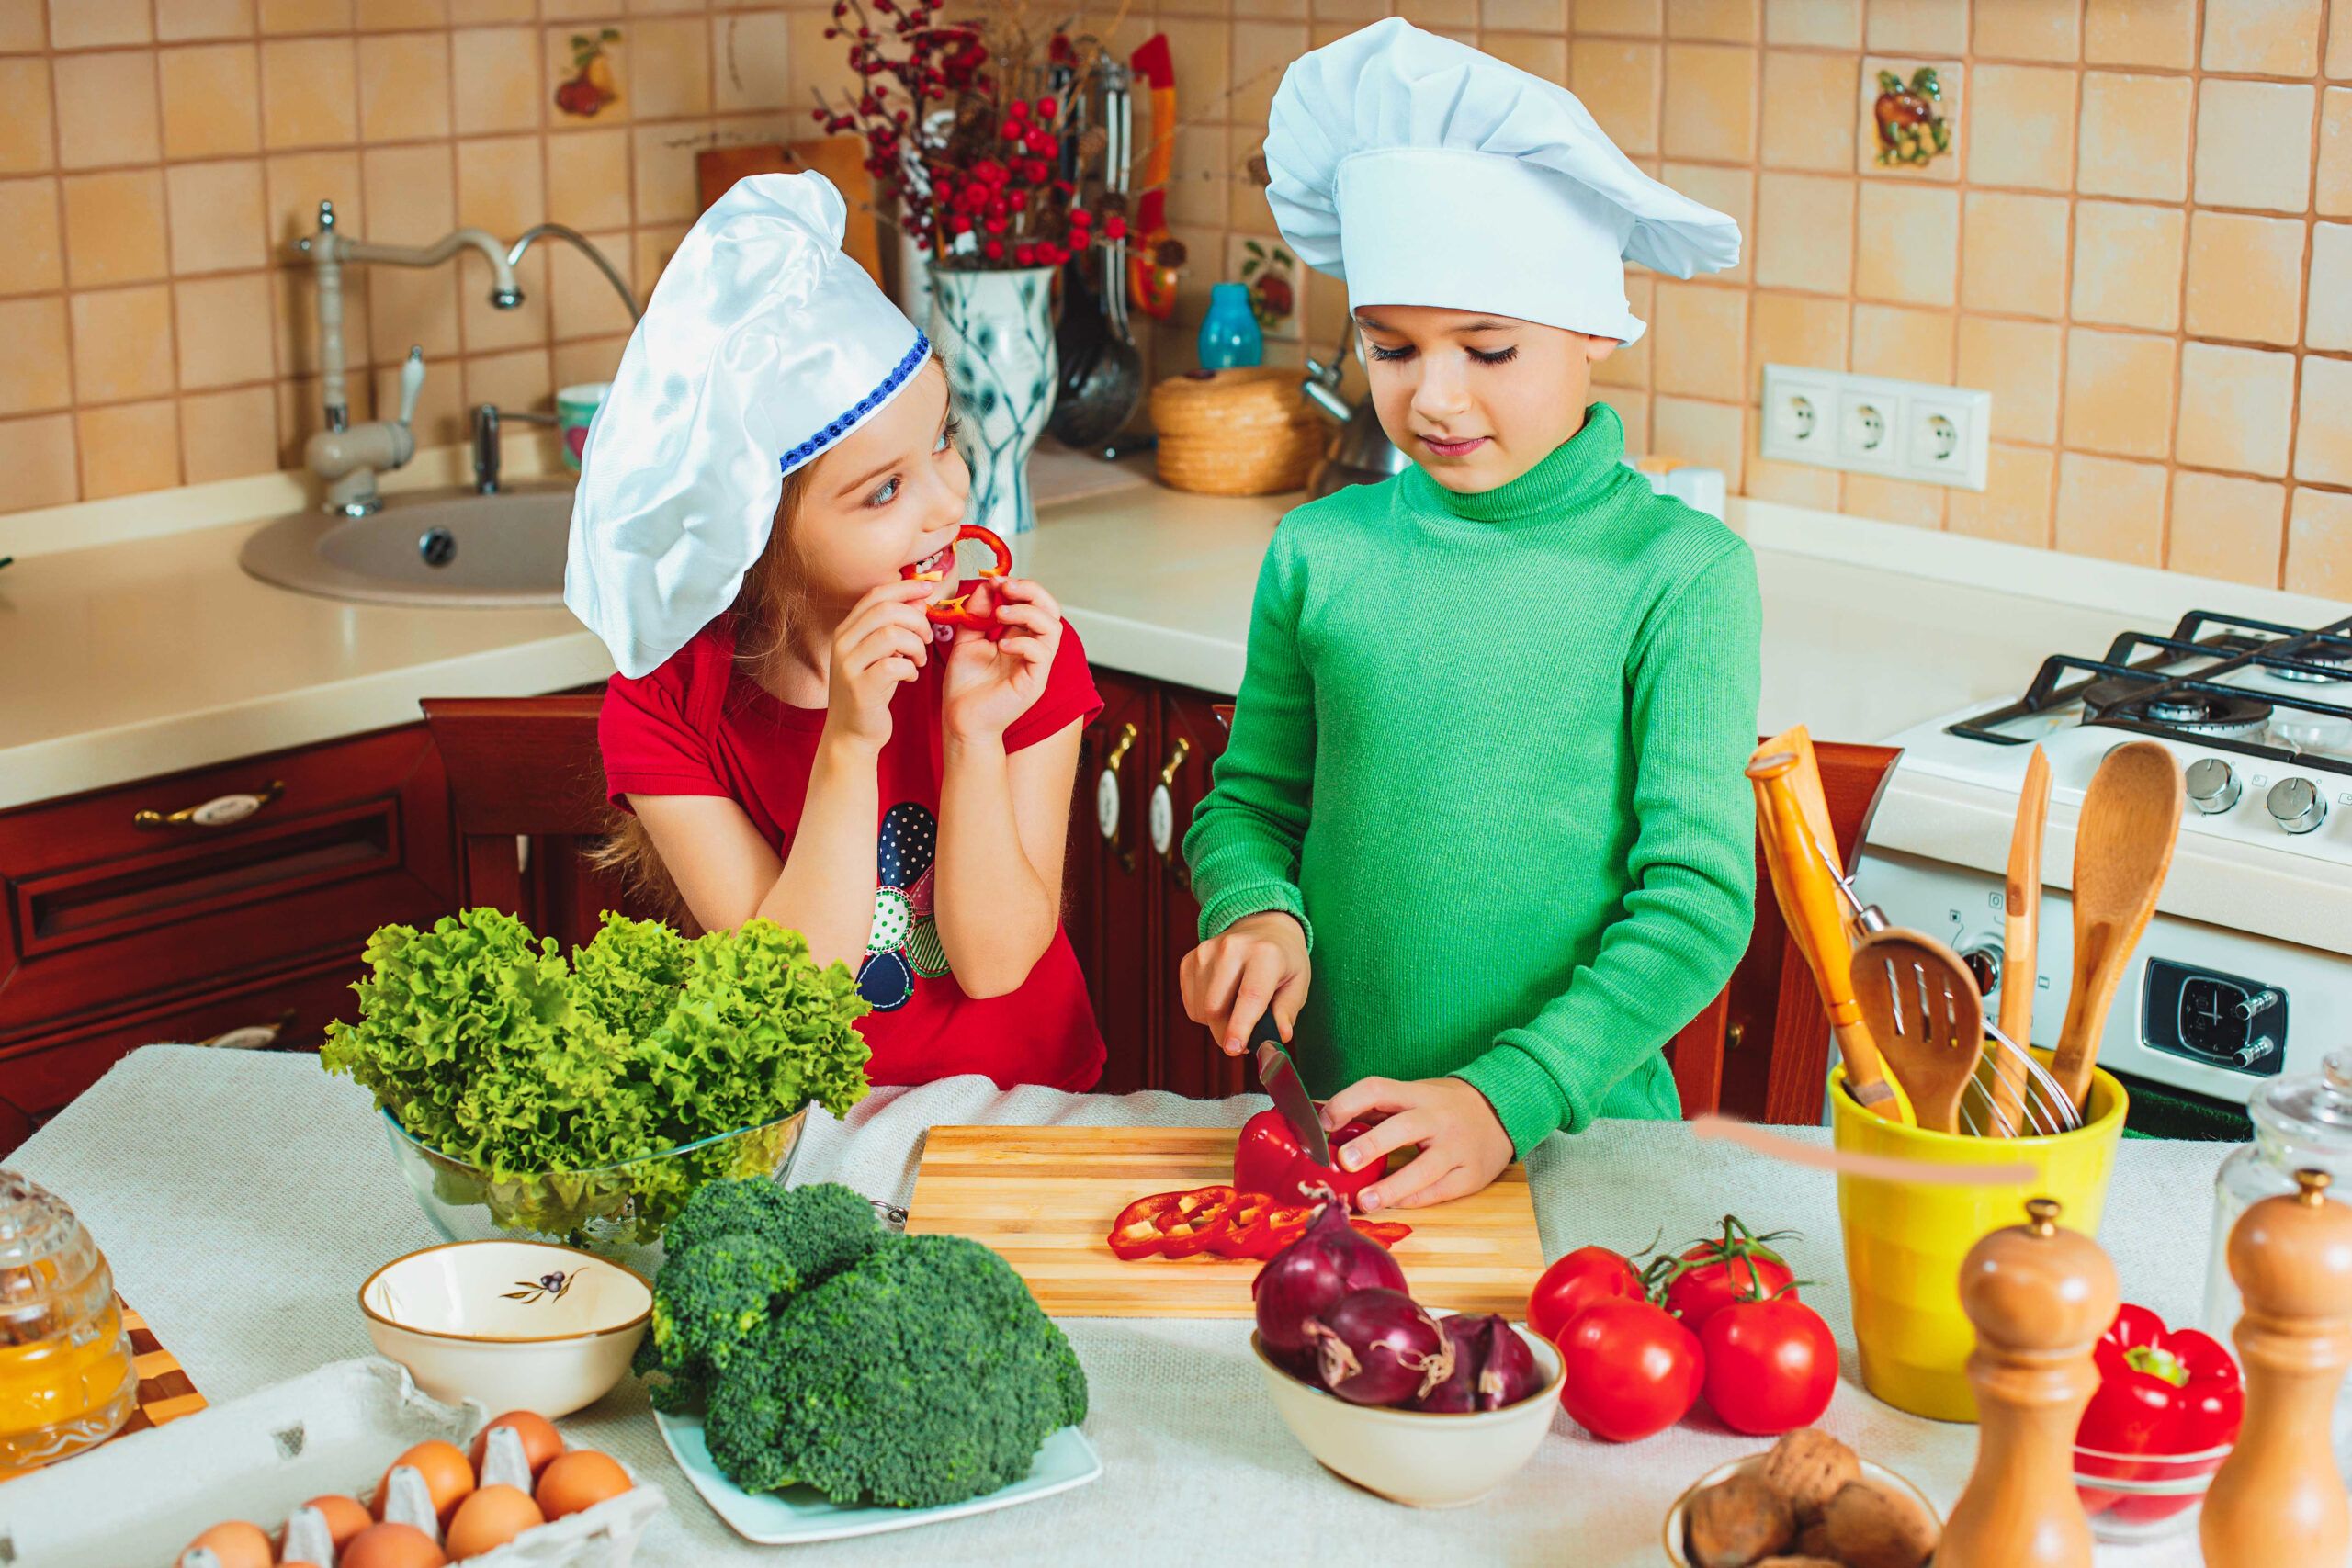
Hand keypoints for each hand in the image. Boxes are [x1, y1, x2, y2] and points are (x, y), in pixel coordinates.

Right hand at [824, 579, 934, 752]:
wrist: (851, 733)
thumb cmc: (871, 691)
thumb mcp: (881, 654)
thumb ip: (895, 627)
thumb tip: (918, 600)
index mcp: (846, 630)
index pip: (876, 595)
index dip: (905, 588)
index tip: (928, 589)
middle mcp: (842, 643)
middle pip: (886, 610)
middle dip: (916, 620)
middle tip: (928, 638)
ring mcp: (848, 666)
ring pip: (892, 635)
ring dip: (916, 645)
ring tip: (918, 660)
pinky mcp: (860, 688)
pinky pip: (894, 665)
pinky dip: (910, 668)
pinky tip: (910, 677)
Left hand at [940, 578, 1062, 741]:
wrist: (960, 721)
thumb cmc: (964, 686)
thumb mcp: (966, 640)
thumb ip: (977, 613)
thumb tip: (988, 585)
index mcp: (1020, 638)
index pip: (1035, 604)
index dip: (1020, 587)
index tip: (996, 581)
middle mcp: (1033, 650)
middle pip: (1052, 610)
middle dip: (1032, 591)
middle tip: (1007, 588)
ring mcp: (1037, 667)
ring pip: (1053, 628)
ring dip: (1027, 613)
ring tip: (1001, 614)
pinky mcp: (1035, 682)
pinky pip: (1042, 653)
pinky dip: (1023, 642)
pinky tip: (1001, 645)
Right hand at [1181, 911, 1310, 1054]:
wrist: (1262, 927)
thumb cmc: (1283, 960)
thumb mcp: (1298, 983)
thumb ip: (1288, 1011)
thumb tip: (1279, 1036)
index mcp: (1265, 953)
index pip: (1249, 995)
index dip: (1240, 1026)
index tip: (1234, 1048)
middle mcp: (1232, 948)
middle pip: (1216, 1008)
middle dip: (1227, 1034)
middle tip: (1244, 1040)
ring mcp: (1206, 952)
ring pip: (1202, 1010)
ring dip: (1218, 1024)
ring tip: (1238, 1011)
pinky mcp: (1190, 960)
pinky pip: (1192, 1004)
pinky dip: (1206, 1013)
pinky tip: (1223, 999)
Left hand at [1316, 1076, 1512, 1211]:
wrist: (1504, 1110)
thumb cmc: (1445, 1106)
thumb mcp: (1414, 1095)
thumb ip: (1376, 1109)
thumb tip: (1325, 1120)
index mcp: (1418, 1094)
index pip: (1378, 1090)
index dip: (1347, 1103)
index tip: (1324, 1123)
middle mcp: (1438, 1118)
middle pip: (1403, 1128)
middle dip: (1372, 1145)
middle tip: (1343, 1162)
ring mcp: (1457, 1148)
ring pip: (1425, 1169)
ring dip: (1392, 1186)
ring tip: (1364, 1201)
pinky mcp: (1471, 1175)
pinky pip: (1440, 1191)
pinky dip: (1414, 1199)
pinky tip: (1393, 1204)